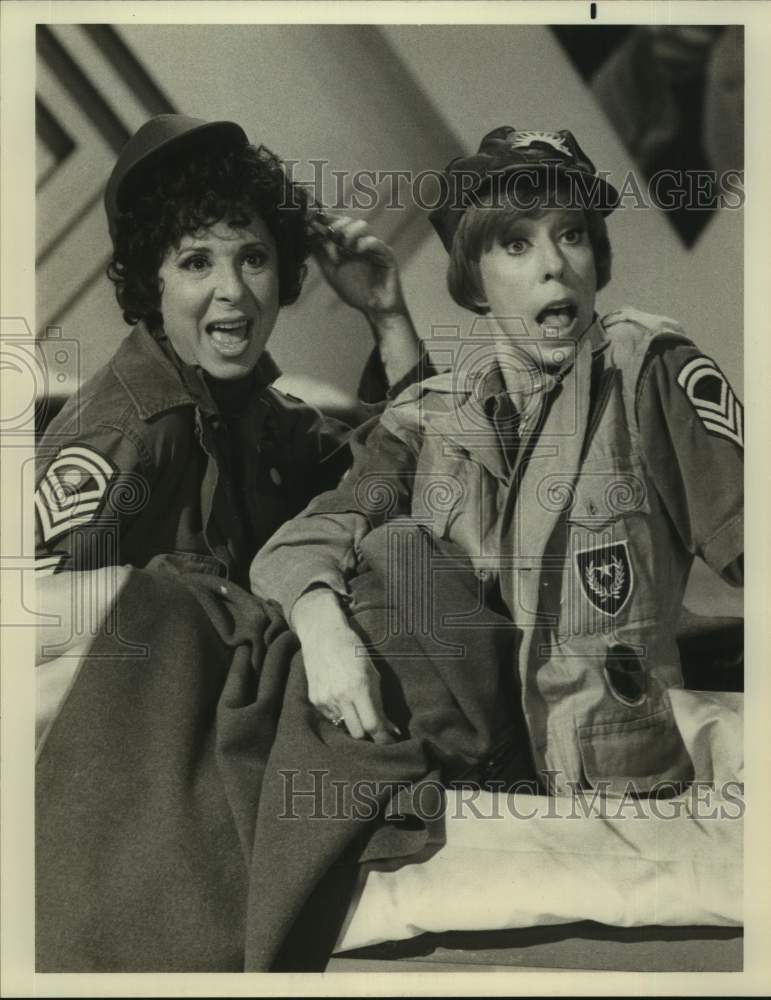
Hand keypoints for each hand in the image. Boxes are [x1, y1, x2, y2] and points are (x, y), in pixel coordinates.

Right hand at [292, 587, 398, 743]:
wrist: (322, 634)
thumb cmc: (353, 648)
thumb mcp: (373, 672)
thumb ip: (380, 702)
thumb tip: (391, 729)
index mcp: (358, 687)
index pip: (373, 725)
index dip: (383, 739)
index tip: (390, 742)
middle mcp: (340, 697)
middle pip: (357, 733)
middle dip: (369, 735)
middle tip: (377, 730)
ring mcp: (324, 699)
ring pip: (343, 727)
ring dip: (353, 724)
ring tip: (358, 710)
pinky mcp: (314, 699)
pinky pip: (331, 717)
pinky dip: (340, 714)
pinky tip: (342, 699)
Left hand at [312, 213, 407, 320]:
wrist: (375, 310)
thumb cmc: (356, 292)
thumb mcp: (332, 272)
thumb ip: (321, 255)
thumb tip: (306, 237)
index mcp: (349, 246)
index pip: (337, 225)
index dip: (325, 218)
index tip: (312, 215)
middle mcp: (361, 243)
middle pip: (349, 221)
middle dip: (337, 224)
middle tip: (328, 232)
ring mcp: (375, 248)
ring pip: (363, 226)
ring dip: (350, 231)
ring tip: (343, 243)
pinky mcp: (387, 256)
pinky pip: (376, 243)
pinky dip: (365, 243)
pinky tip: (356, 250)